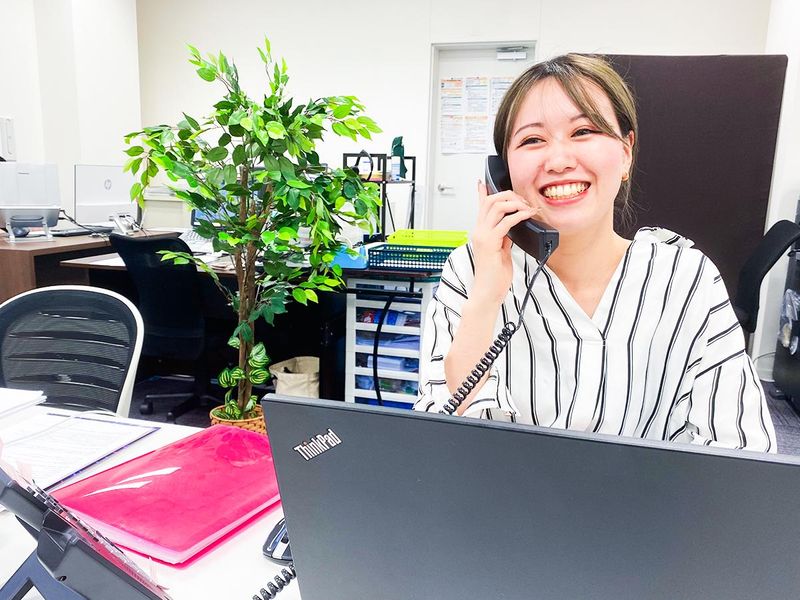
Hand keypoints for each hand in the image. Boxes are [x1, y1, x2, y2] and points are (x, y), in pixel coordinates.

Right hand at [470, 181, 538, 305]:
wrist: (487, 292)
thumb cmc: (494, 276)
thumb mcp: (500, 251)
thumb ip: (503, 237)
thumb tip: (512, 226)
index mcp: (480, 232)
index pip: (480, 207)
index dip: (482, 193)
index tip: (483, 183)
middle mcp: (478, 231)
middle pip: (490, 200)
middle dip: (509, 196)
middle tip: (524, 202)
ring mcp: (482, 236)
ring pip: (496, 206)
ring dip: (515, 203)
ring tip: (528, 208)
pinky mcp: (490, 243)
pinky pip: (506, 222)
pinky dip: (519, 216)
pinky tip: (527, 216)